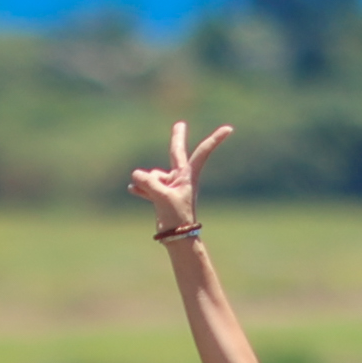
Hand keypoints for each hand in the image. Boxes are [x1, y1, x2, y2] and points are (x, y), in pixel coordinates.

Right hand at [130, 120, 231, 235]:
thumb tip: (136, 176)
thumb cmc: (177, 218)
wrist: (177, 238)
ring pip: (154, 176)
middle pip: (177, 153)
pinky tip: (132, 190)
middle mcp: (180, 178)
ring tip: (148, 195)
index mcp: (188, 175)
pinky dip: (141, 188)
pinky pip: (148, 186)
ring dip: (146, 183)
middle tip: (180, 124)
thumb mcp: (162, 197)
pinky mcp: (161, 196)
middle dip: (177, 138)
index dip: (215, 139)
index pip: (203, 152)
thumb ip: (148, 182)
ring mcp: (170, 186)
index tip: (229, 129)